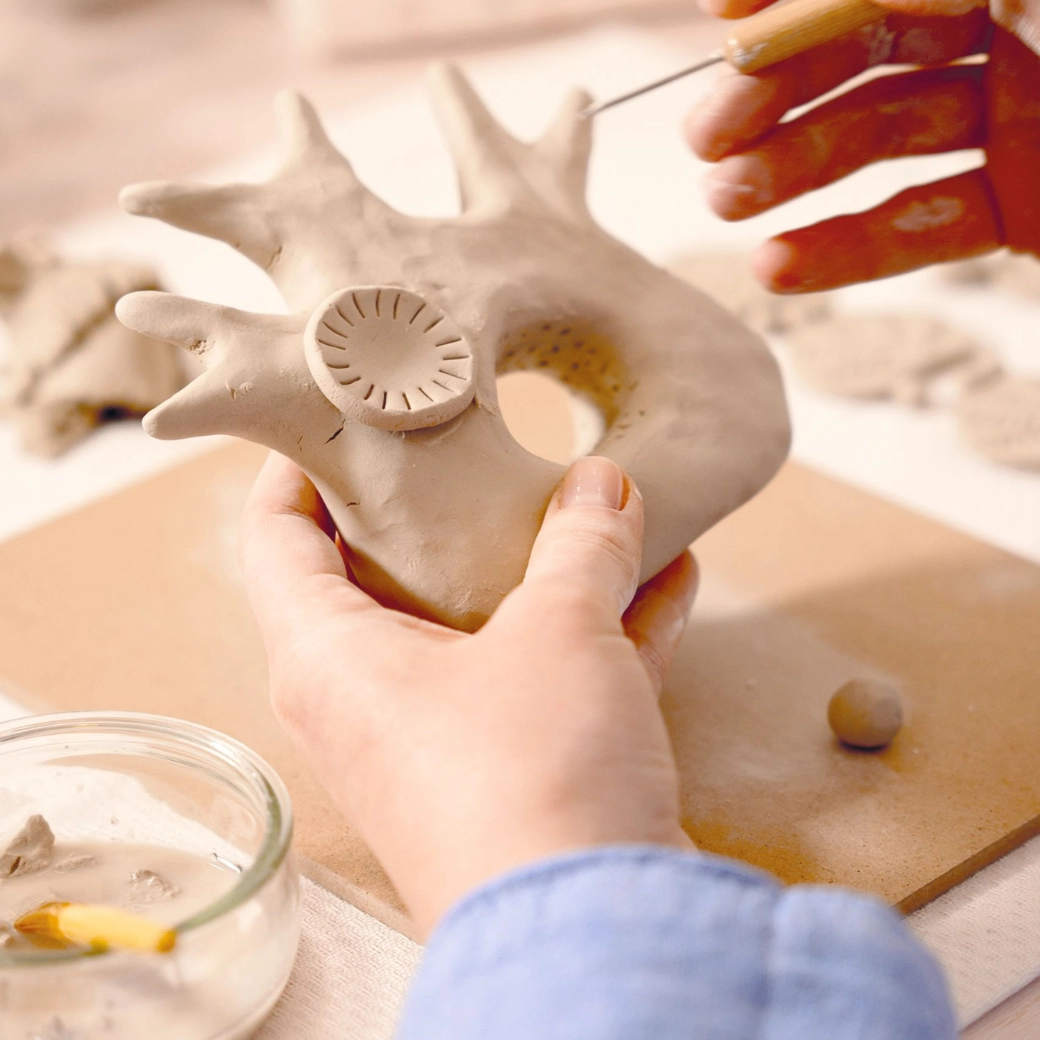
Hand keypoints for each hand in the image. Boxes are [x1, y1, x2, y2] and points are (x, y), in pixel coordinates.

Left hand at [239, 453, 697, 936]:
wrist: (597, 939)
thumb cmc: (532, 778)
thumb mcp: (558, 631)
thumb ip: (580, 546)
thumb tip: (602, 486)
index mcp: (331, 655)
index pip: (275, 537)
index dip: (297, 465)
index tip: (341, 412)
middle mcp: (372, 697)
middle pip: (383, 573)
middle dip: (437, 507)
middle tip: (476, 442)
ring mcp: (446, 736)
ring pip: (484, 623)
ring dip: (544, 567)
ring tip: (599, 502)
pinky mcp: (514, 768)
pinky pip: (547, 672)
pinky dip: (600, 626)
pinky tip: (667, 576)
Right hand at [685, 0, 1039, 289]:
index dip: (789, 4)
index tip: (717, 22)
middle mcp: (1008, 27)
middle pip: (861, 53)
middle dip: (774, 95)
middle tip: (703, 138)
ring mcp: (1014, 120)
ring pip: (880, 139)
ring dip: (793, 170)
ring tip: (722, 200)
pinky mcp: (1023, 207)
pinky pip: (930, 225)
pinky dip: (851, 250)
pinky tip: (775, 266)